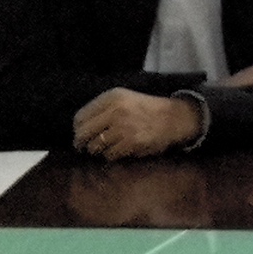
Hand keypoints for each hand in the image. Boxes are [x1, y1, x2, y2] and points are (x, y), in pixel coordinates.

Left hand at [73, 87, 202, 160]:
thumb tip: (79, 127)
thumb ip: (102, 108)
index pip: (80, 117)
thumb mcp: (124, 98)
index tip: (81, 134)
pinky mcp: (130, 142)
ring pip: (95, 146)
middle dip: (81, 143)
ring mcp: (123, 127)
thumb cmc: (146, 109)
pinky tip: (119, 150)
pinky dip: (111, 156)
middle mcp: (115, 110)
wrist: (174, 117)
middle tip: (84, 147)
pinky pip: (109, 155)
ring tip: (107, 147)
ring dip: (98, 150)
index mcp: (111, 97)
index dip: (78, 129)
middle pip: (83, 133)